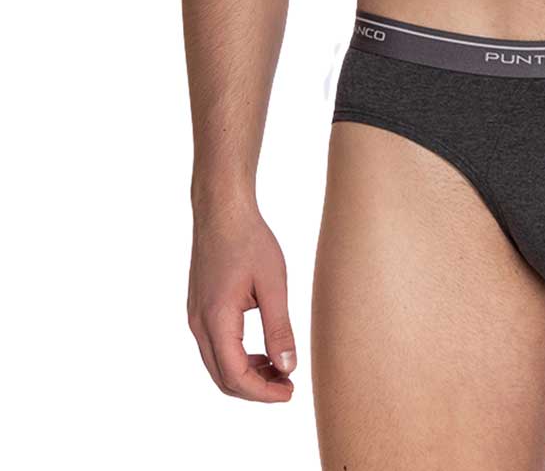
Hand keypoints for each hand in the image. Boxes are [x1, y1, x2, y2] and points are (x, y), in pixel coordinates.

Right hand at [187, 196, 296, 402]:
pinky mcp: (199, 310)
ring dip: (247, 375)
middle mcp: (199, 324)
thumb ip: (279, 328)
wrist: (222, 210)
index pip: (236, 376)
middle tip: (288, 387)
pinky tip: (262, 352)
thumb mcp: (273, 284)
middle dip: (256, 389)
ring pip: (217, 365)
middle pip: (223, 378)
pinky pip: (215, 348)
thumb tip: (288, 368)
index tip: (290, 393)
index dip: (263, 392)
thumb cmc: (249, 240)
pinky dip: (238, 358)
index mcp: (216, 320)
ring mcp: (196, 318)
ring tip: (279, 369)